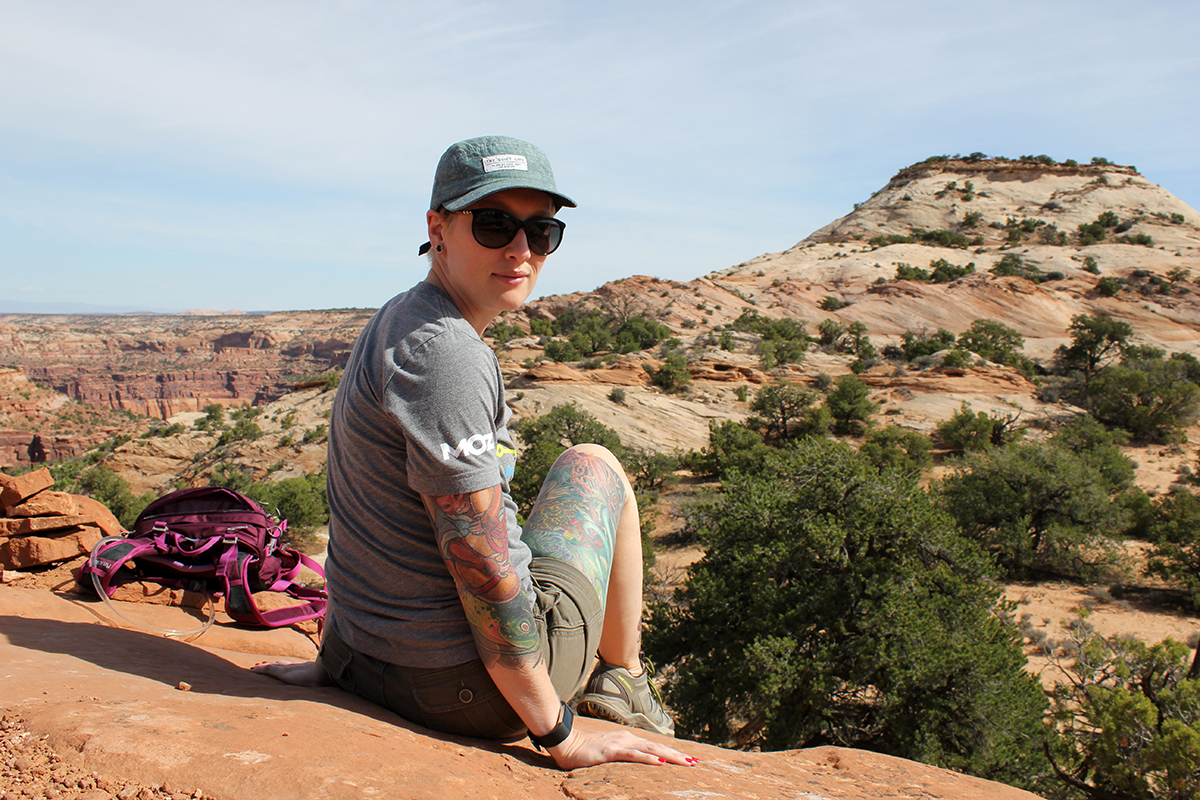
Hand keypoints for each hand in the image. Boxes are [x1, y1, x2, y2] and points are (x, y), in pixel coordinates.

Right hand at [548, 728, 696, 769]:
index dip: (672, 752)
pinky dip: (649, 758)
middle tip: (695, 762)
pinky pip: (634, 754)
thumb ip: (622, 755)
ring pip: (651, 749)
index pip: (654, 747)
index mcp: (628, 739)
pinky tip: (660, 761)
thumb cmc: (585, 749)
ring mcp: (621, 743)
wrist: (567, 742)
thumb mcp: (608, 752)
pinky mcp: (612, 750)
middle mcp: (628, 738)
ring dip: (670, 756)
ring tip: (686, 762)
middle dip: (678, 755)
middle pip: (658, 747)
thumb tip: (636, 761)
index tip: (688, 759)